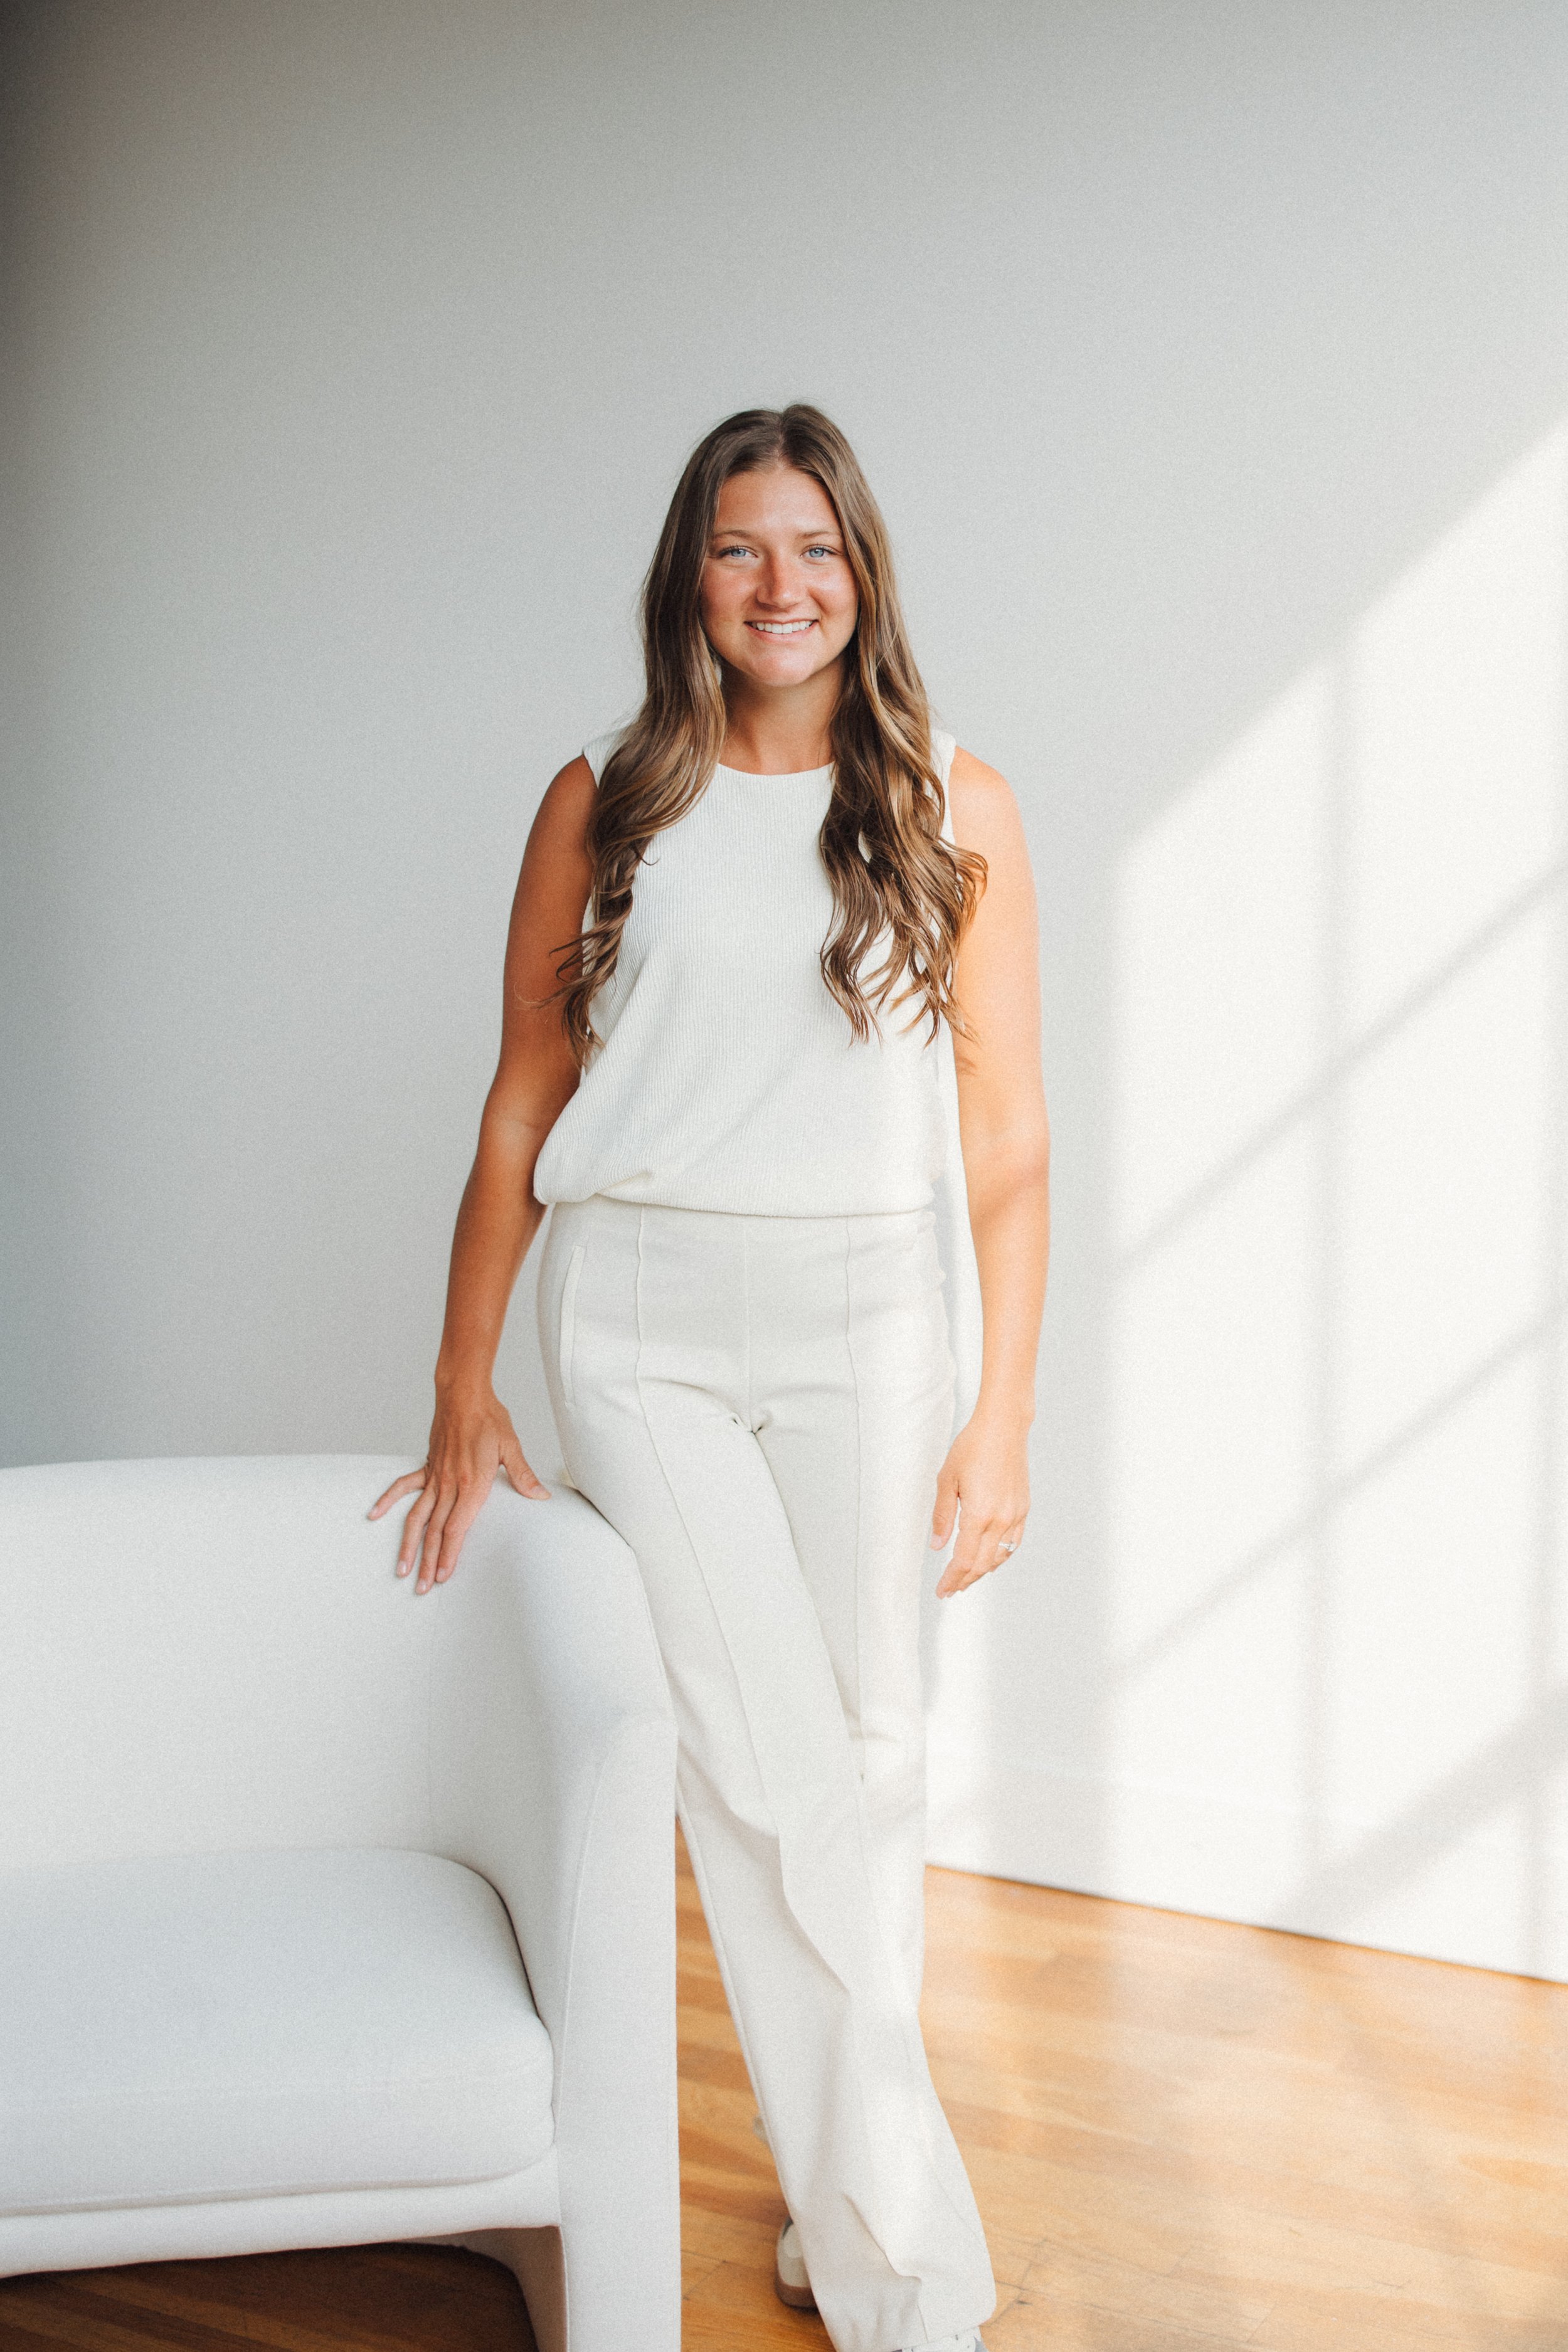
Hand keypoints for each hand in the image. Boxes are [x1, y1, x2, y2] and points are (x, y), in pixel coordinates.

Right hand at [368, 1385, 548, 1592]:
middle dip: (429, 1561)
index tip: (443, 1576)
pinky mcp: (427, 1465)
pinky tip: (374, 1515)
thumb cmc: (489, 1418)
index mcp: (472, 1483)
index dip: (449, 1554)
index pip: (457, 1527)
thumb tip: (540, 1496)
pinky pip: (404, 1487)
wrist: (464, 1393)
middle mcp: (450, 1483)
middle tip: (422, 1587)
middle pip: (436, 1530)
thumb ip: (523, 1475)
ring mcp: (435, 1476)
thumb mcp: (511, 1447)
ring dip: (409, 1544)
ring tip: (401, 1568)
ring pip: (417, 1516)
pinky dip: (388, 1500)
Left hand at [930, 1408, 1028, 1597]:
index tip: (942, 1590)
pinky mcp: (1023, 1508)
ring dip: (983, 1572)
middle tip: (951, 1590)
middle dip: (965, 1580)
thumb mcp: (947, 1480)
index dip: (952, 1578)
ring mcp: (1015, 1515)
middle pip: (983, 1564)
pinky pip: (1013, 1543)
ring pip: (1000, 1557)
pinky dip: (1000, 1557)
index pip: (964, 1560)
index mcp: (979, 1514)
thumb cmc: (973, 1447)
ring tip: (967, 1579)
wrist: (1004, 1427)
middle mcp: (1001, 1519)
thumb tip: (937, 1545)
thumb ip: (942, 1516)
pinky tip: (991, 1560)